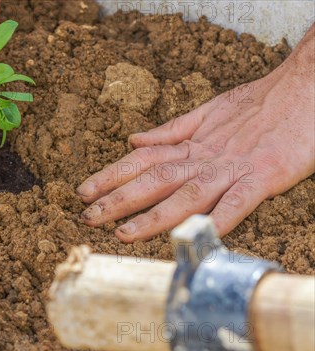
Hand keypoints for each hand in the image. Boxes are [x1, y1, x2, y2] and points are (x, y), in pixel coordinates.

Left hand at [77, 24, 314, 241]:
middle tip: (87, 217)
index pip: (141, 160)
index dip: (110, 176)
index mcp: (191, 144)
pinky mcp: (264, 177)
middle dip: (118, 200)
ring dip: (153, 216)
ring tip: (123, 234)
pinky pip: (238, 202)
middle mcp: (205, 157)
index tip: (83, 192)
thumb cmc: (257, 105)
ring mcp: (233, 168)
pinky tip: (195, 235)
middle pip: (154, 179)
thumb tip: (134, 140)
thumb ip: (171, 130)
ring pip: (186, 194)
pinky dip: (217, 218)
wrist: (304, 89)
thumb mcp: (208, 113)